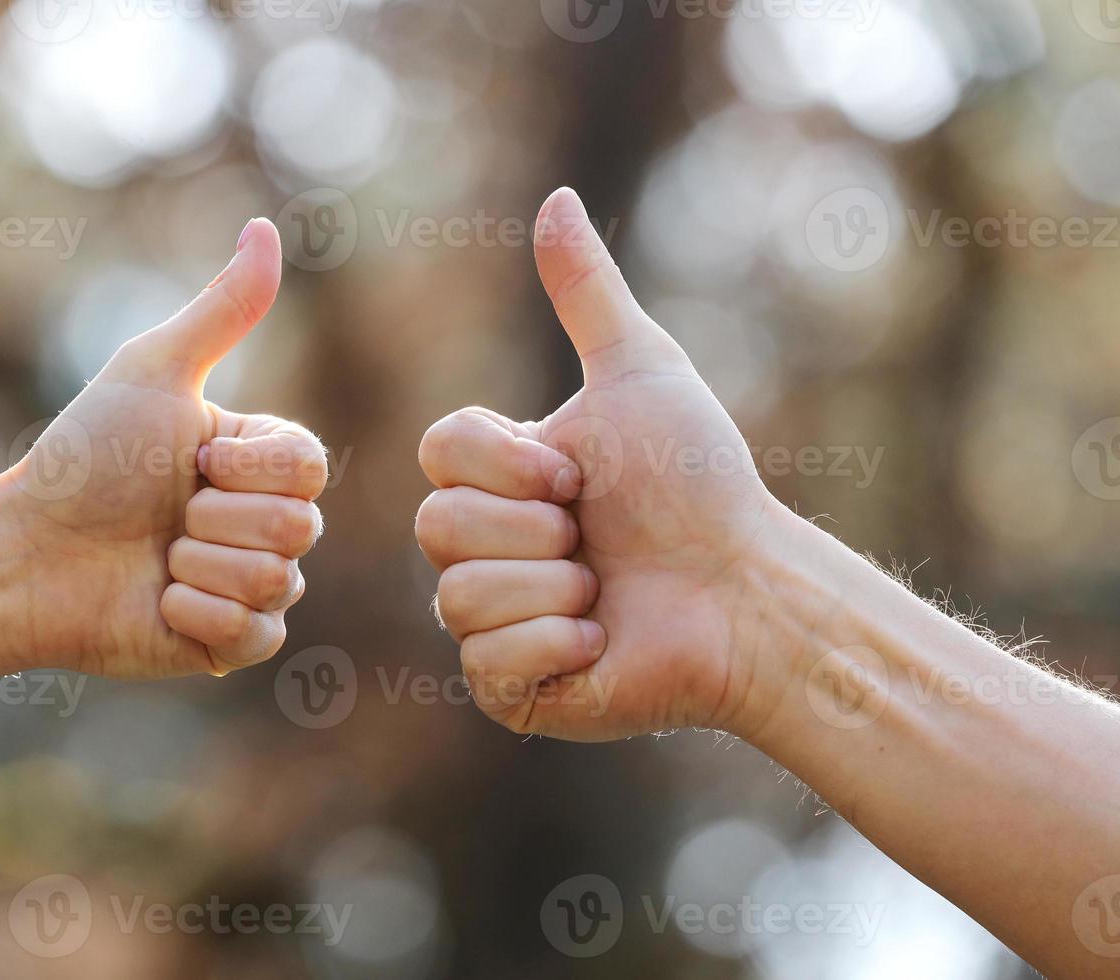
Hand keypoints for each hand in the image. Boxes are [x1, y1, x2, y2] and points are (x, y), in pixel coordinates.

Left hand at [0, 219, 326, 679]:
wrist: (25, 552)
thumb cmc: (85, 458)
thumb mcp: (155, 373)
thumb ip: (222, 309)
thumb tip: (266, 226)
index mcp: (260, 462)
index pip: (309, 468)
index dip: (244, 466)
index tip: (189, 460)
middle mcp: (265, 523)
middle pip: (299, 527)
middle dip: (213, 518)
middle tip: (164, 516)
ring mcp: (250, 586)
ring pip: (276, 581)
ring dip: (196, 566)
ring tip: (155, 560)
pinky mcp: (228, 645)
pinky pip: (257, 636)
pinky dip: (197, 618)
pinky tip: (158, 604)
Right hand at [415, 188, 776, 739]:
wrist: (750, 591)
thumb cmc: (700, 485)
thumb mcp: (639, 372)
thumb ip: (587, 291)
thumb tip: (554, 197)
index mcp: (500, 480)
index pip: (438, 454)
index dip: (508, 464)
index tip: (578, 476)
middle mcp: (485, 549)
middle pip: (437, 528)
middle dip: (536, 530)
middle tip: (595, 539)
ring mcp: (494, 622)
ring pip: (458, 596)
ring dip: (553, 589)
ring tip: (605, 594)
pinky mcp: (511, 691)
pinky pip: (484, 663)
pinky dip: (553, 647)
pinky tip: (598, 644)